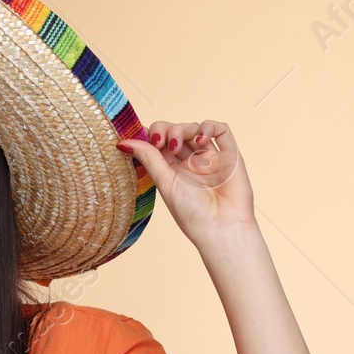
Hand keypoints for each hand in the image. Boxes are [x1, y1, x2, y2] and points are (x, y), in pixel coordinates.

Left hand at [119, 120, 253, 246]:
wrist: (221, 227)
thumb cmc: (192, 213)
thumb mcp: (165, 183)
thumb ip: (149, 159)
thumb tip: (123, 143)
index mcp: (172, 169)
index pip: (159, 142)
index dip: (149, 134)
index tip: (140, 136)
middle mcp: (191, 161)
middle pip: (175, 131)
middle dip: (165, 130)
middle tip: (160, 142)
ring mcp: (210, 156)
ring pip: (194, 128)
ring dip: (182, 129)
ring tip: (176, 146)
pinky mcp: (230, 154)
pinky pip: (221, 130)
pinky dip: (208, 127)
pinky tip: (200, 140)